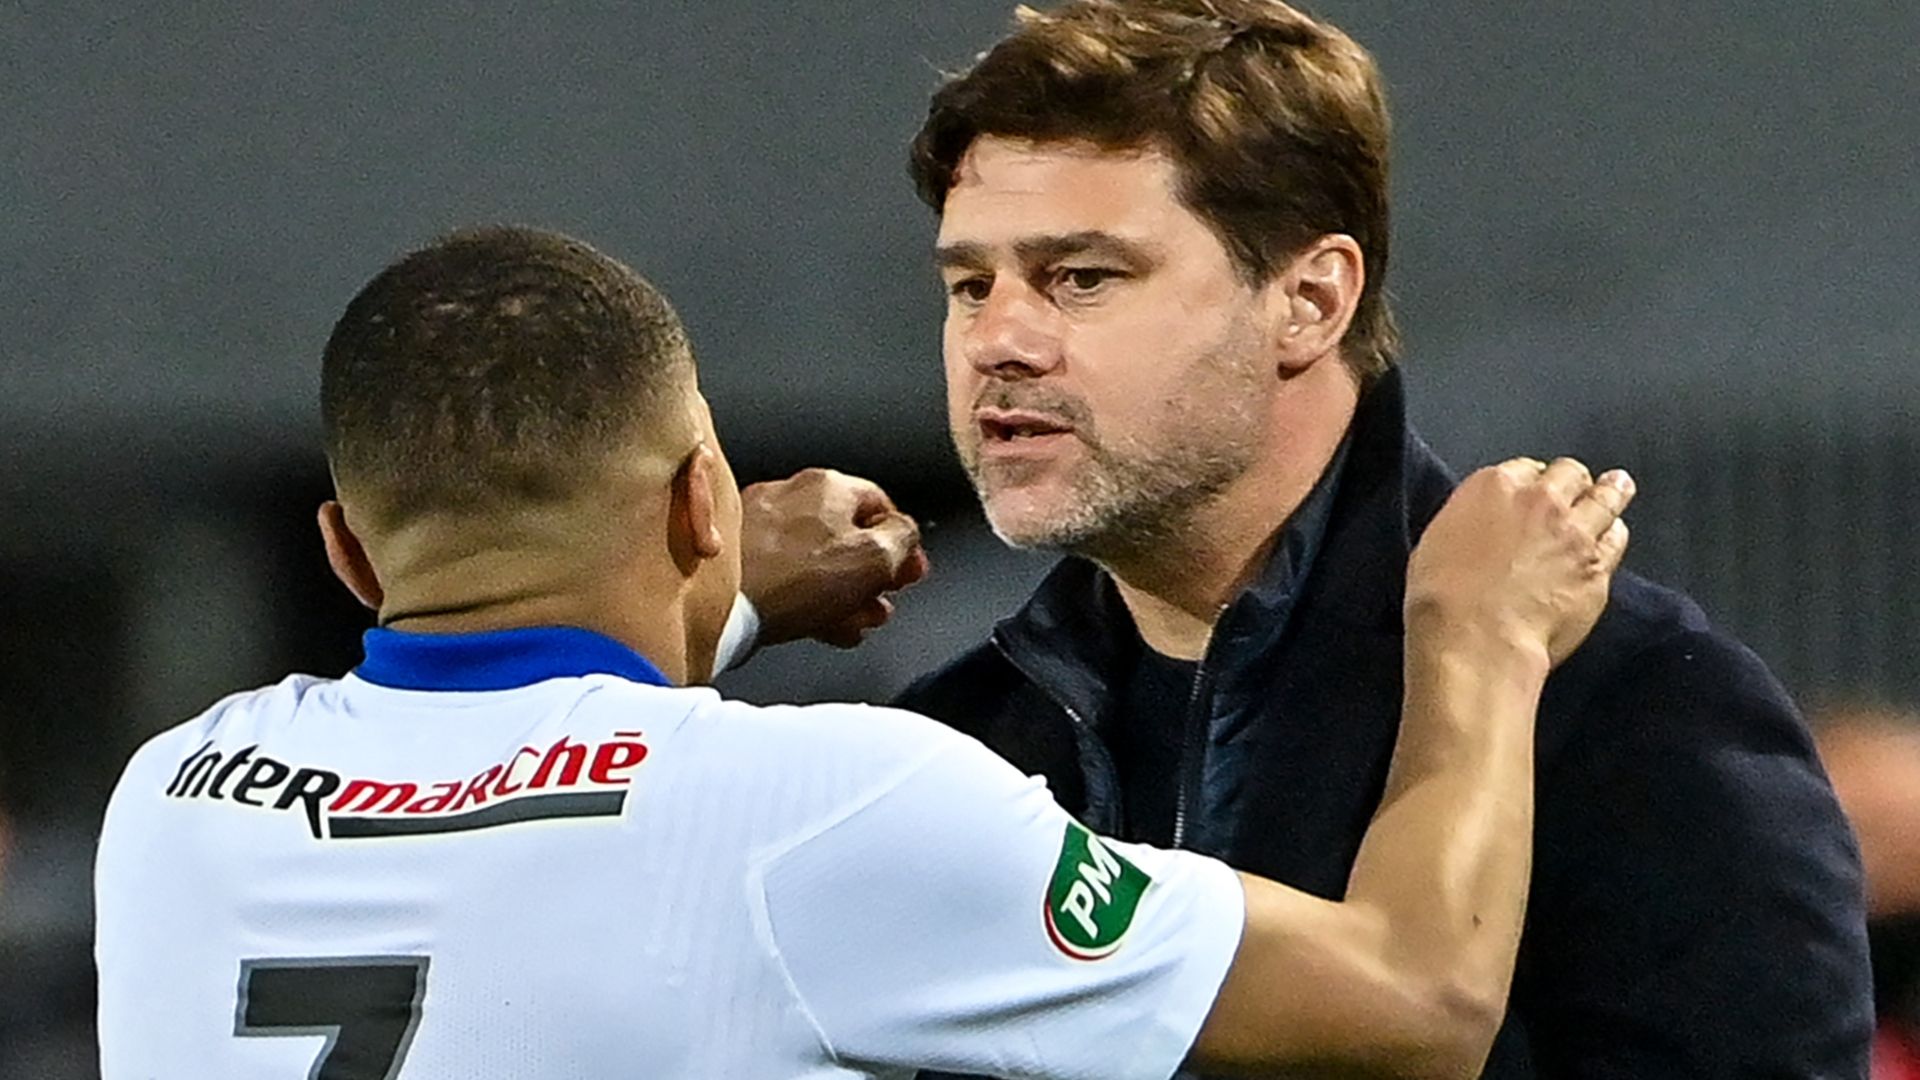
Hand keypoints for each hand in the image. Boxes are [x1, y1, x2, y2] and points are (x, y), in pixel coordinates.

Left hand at [739, 468, 930, 647]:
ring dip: (841, 592)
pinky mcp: (737, 554)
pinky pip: (784, 573)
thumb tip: (908, 535)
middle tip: (880, 603)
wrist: (718, 606)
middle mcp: (792, 494)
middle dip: (870, 575)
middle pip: (847, 534)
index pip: (883, 507)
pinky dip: (805, 597)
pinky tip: (815, 623)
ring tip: (850, 621)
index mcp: (830, 486)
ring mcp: (760, 522)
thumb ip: (904, 539)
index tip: (909, 573)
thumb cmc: (790, 581)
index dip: (903, 545)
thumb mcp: (875, 559)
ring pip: (815, 558)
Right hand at [1407, 457, 1633, 667]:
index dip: (1530, 480)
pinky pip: (1616, 539)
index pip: (1524, 468)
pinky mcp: (1597, 567)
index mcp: (1494, 487)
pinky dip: (1613, 534)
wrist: (1476, 639)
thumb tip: (1477, 528)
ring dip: (1608, 493)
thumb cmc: (1443, 599)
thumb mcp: (1435, 543)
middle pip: (1570, 473)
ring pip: (1606, 497)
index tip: (1530, 491)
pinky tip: (1612, 535)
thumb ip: (1467, 522)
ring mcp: (1575, 533)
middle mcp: (1540, 501)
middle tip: (1572, 490)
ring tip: (1614, 488)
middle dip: (1570, 482)